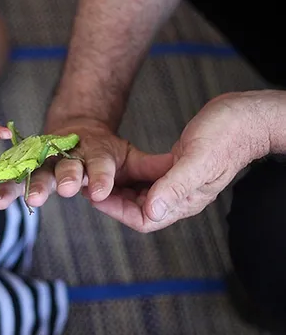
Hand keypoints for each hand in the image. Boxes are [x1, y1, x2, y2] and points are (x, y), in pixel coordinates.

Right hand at [0, 117, 160, 208]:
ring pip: (38, 169)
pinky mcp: (30, 164)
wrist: (75, 127)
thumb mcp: (130, 156)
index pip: (101, 163)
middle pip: (67, 164)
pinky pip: (16, 175)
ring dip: (30, 185)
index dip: (100, 175)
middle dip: (64, 177)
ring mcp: (48, 157)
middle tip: (64, 190)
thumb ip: (150, 168)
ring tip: (22, 202)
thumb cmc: (107, 151)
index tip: (100, 191)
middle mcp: (71, 152)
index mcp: (98, 149)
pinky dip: (6, 187)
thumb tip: (181, 175)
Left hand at [91, 92, 270, 232]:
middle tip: (87, 186)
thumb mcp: (197, 159)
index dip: (117, 211)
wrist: (246, 116)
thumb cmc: (227, 135)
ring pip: (140, 194)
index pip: (144, 219)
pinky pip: (146, 178)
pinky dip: (130, 174)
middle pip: (137, 209)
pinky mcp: (176, 168)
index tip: (95, 197)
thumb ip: (174, 186)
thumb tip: (151, 211)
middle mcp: (180, 197)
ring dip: (119, 188)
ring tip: (95, 177)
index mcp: (186, 201)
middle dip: (112, 200)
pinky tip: (116, 166)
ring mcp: (177, 183)